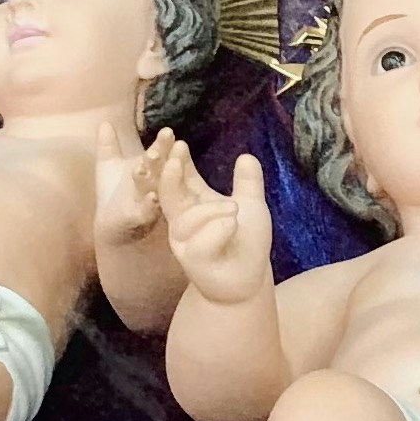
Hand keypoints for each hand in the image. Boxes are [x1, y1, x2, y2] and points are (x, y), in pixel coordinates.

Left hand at [94, 121, 169, 254]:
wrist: (109, 228)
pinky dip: (150, 205)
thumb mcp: (109, 167)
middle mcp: (154, 184)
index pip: (159, 153)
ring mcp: (150, 202)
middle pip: (160, 167)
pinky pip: (148, 212)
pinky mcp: (141, 219)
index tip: (167, 131)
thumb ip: (109, 146)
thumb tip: (105, 122)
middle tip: (169, 139)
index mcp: (150, 170)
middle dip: (164, 154)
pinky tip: (152, 197)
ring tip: (152, 158)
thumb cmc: (115, 195)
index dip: (163, 143)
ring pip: (156, 186)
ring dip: (156, 175)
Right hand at [151, 137, 271, 304]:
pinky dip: (220, 230)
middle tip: (174, 155)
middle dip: (169, 175)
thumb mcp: (251, 206)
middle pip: (167, 193)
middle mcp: (181, 221)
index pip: (179, 179)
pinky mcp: (193, 260)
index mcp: (191, 204)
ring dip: (213, 210)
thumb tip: (246, 156)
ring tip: (235, 209)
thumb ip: (248, 183)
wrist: (249, 278)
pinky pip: (203, 241)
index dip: (177, 161)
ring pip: (190, 218)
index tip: (178, 142)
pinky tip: (232, 225)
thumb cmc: (246, 242)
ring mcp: (184, 242)